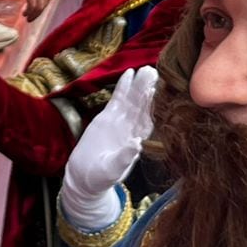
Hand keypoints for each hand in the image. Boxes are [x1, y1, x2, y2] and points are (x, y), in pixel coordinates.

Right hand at [11, 0, 52, 20]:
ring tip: (27, 18)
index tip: (35, 9)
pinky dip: (29, 12)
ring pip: (39, 7)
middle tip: (31, 17)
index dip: (42, 5)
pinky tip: (24, 14)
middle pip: (45, 3)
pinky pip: (32, 5)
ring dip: (33, 14)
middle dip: (38, 12)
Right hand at [62, 67, 155, 229]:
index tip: (162, 92)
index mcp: (138, 141)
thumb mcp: (112, 169)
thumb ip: (124, 158)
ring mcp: (120, 121)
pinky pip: (117, 100)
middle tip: (155, 72)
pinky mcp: (107, 118)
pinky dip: (123, 87)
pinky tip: (128, 74)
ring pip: (131, 100)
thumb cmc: (101, 177)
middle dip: (148, 90)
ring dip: (138, 85)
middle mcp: (132, 129)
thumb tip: (137, 144)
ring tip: (145, 69)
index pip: (150, 120)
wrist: (84, 177)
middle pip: (142, 106)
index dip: (155, 106)